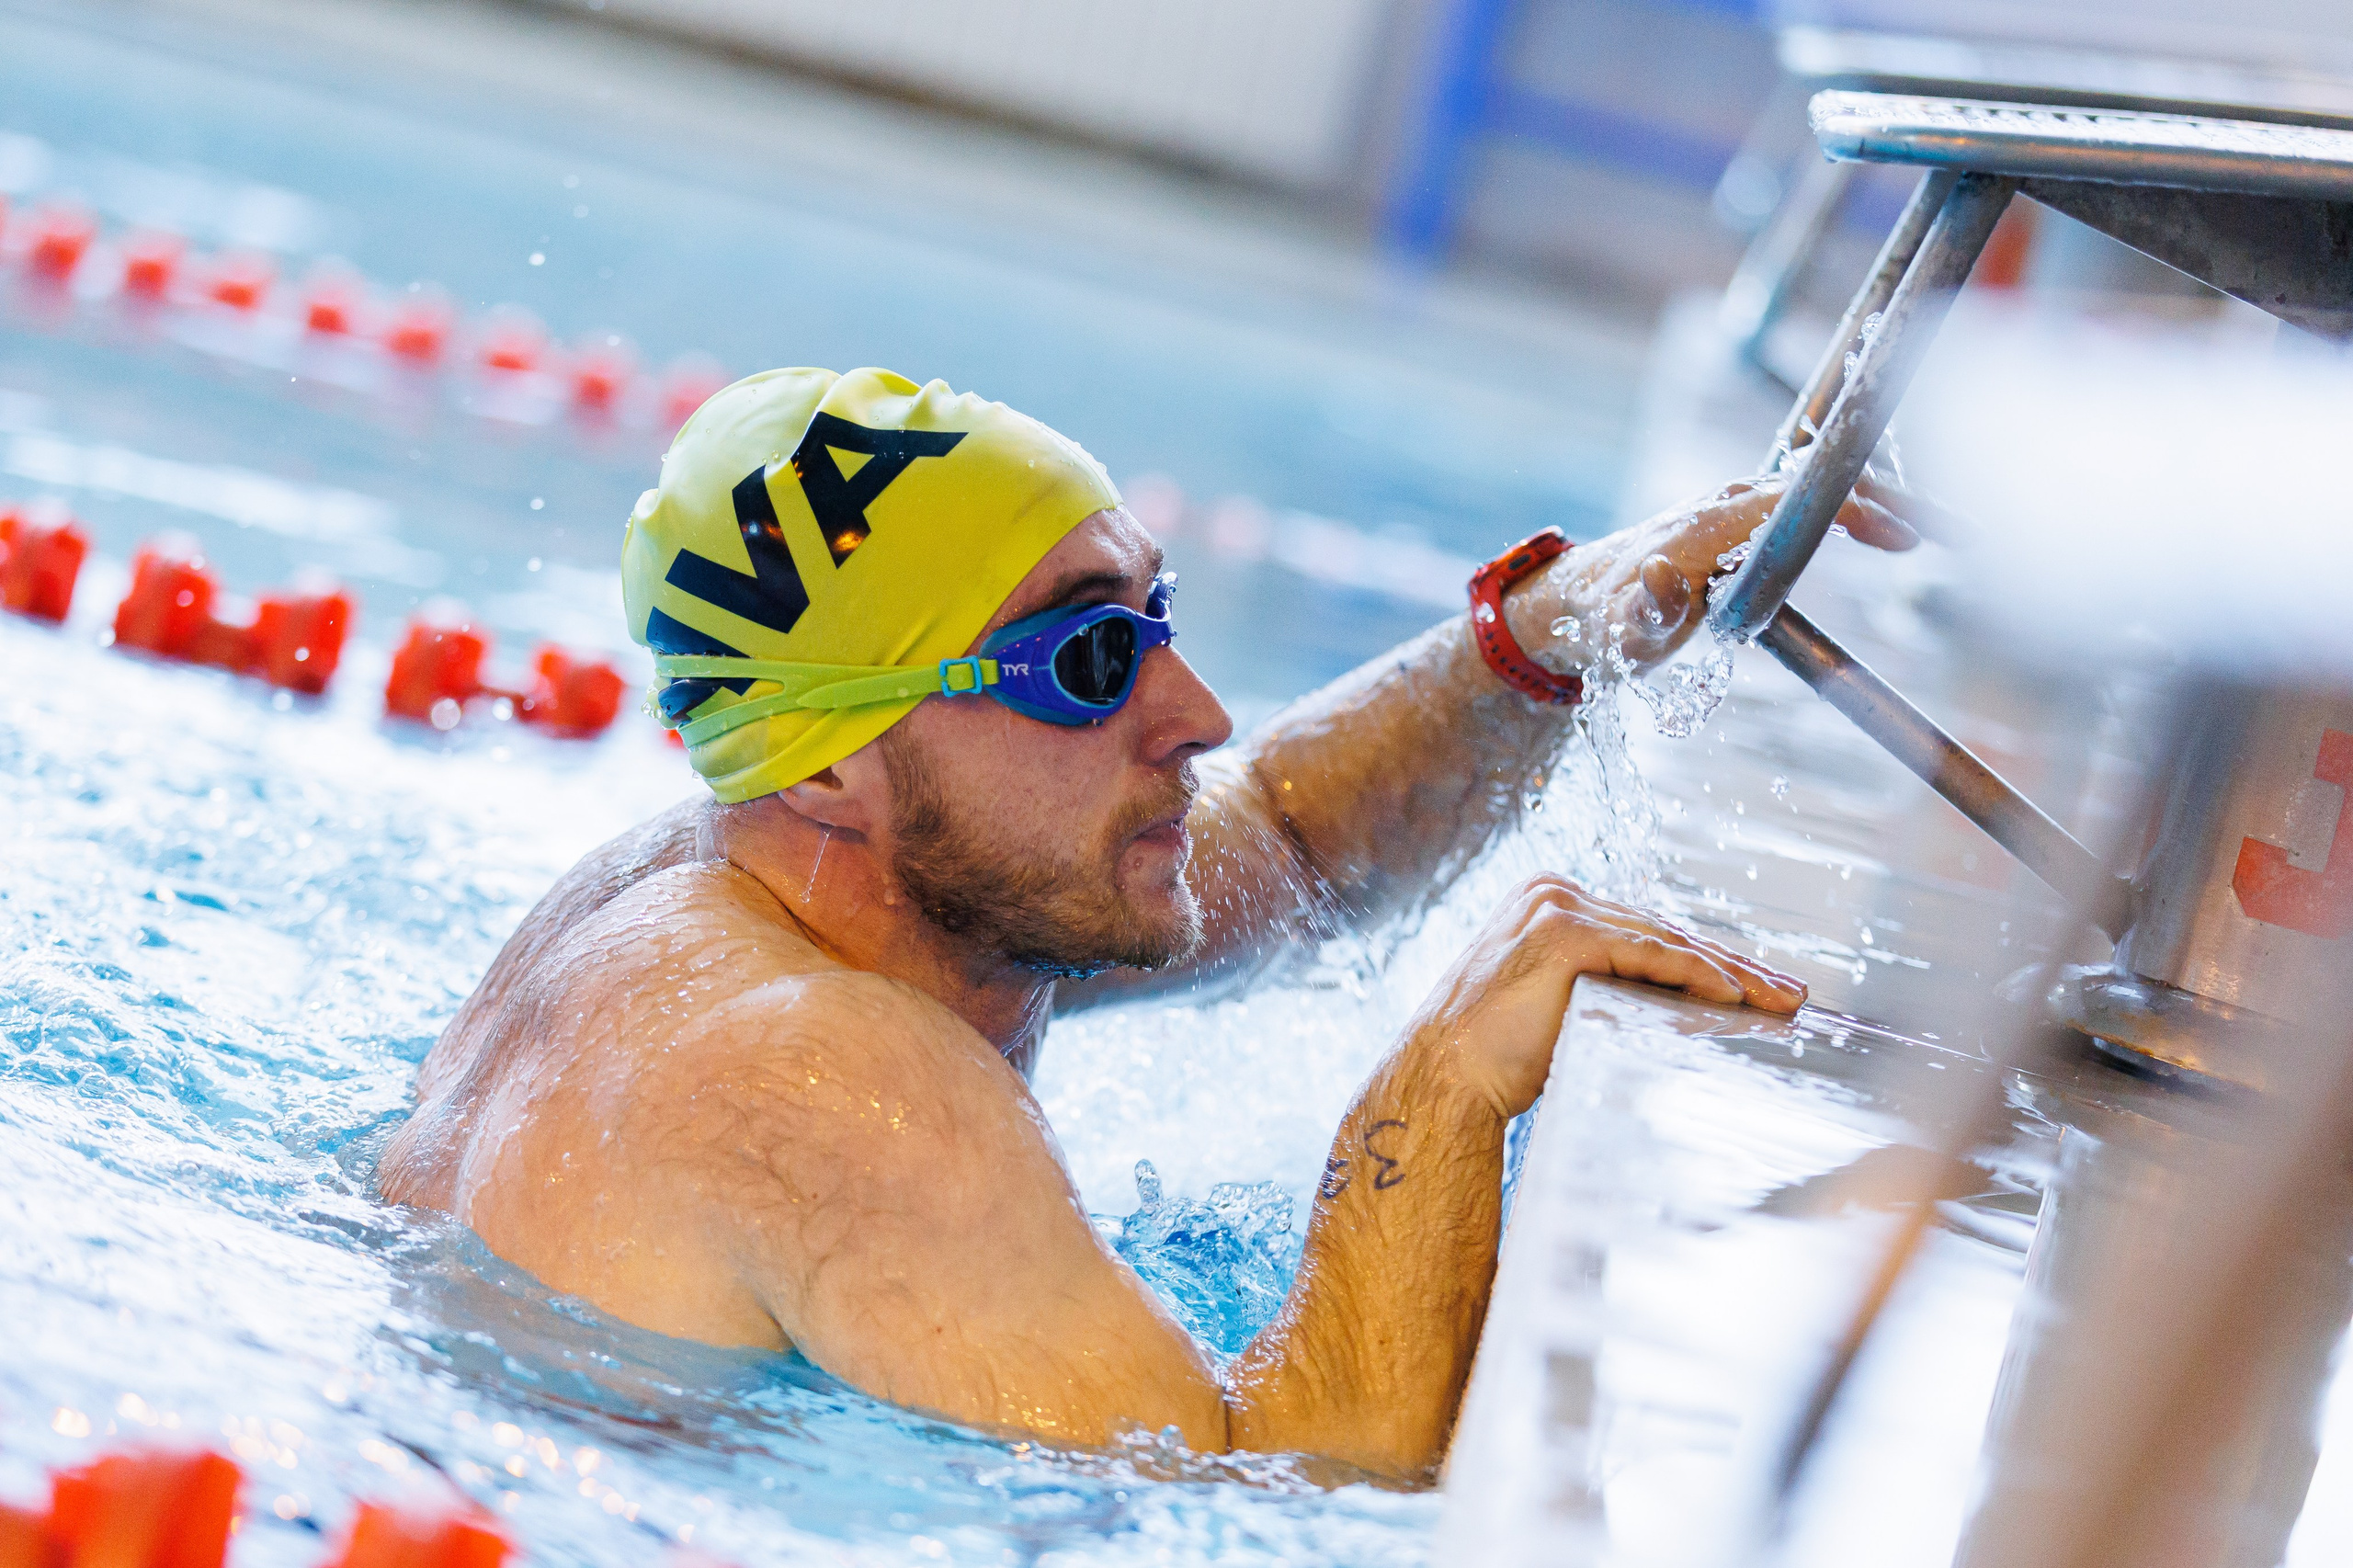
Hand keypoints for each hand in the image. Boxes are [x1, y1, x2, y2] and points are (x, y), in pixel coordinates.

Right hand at [1407, 875, 1803, 1118]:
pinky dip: (1698, 977)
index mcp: (1548, 901)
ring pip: (1666, 942)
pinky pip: (1650, 956)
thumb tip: (1680, 1004)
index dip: (1707, 960)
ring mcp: (1556, 908)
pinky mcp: (1565, 934)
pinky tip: (1736, 997)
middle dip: (1733, 965)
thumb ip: (1607, 985)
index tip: (1757, 986)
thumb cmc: (1496, 1056)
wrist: (1445, 1076)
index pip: (1647, 931)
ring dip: (1731, 973)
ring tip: (1778, 1001)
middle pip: (1664, 931)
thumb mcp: (1561, 1004)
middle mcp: (1553, 893)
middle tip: (1788, 993)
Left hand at [1503, 472, 1926, 675]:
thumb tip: (1661, 575)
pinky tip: (1903, 524)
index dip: (1859, 512)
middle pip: (1826, 483)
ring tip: (1951, 526)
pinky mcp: (1745, 515)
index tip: (1912, 539)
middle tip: (1962, 530)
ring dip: (1888, 500)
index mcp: (1713, 521)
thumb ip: (1650, 608)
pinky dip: (1862, 504)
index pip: (1801, 500)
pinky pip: (1814, 496)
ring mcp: (1739, 503)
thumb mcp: (1627, 629)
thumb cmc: (1608, 621)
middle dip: (1896, 499)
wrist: (1580, 598)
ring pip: (1823, 486)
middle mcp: (1730, 499)